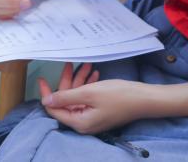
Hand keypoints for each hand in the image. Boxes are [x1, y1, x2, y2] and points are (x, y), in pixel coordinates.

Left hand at [40, 65, 187, 133]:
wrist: (145, 99)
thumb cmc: (119, 95)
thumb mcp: (89, 93)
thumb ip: (66, 97)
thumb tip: (46, 100)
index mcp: (79, 122)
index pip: (54, 109)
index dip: (46, 93)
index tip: (41, 77)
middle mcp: (84, 123)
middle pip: (66, 102)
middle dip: (67, 82)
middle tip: (69, 64)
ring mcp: (93, 118)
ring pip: (77, 98)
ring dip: (79, 81)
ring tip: (84, 65)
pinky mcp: (100, 112)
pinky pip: (88, 99)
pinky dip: (88, 86)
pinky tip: (93, 73)